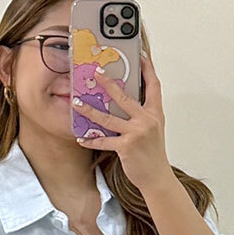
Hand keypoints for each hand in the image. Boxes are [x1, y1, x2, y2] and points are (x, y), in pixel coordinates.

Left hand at [73, 50, 170, 194]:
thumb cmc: (153, 154)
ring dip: (90, 110)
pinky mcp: (126, 147)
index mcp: (155, 113)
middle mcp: (146, 120)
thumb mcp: (154, 129)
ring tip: (76, 103)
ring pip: (109, 118)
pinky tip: (81, 137)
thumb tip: (127, 101)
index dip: (147, 70)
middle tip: (96, 72)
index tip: (140, 57)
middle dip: (109, 83)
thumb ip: (143, 114)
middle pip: (125, 97)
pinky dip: (91, 140)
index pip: (153, 86)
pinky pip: (104, 141)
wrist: (157, 177)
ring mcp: (136, 133)